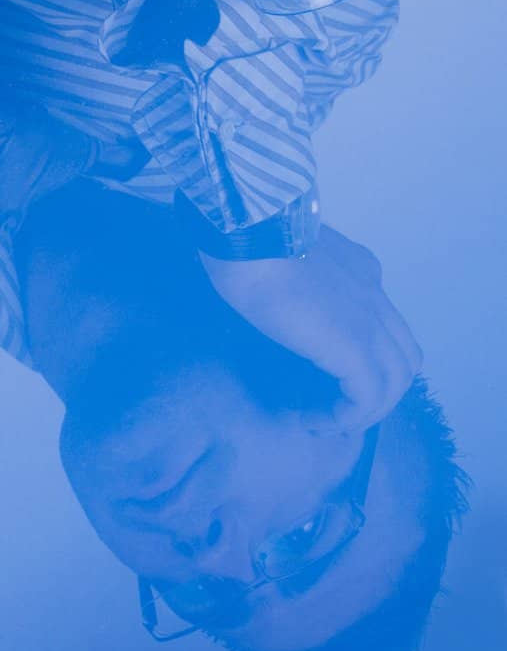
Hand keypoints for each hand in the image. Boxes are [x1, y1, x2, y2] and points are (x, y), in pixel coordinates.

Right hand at [200, 225, 422, 432]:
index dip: (363, 355)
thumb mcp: (282, 254)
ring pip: (396, 381)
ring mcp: (370, 321)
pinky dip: (347, 416)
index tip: (324, 371)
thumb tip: (272, 296)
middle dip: (375, 388)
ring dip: (364, 409)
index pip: (382, 323)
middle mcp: (375, 293)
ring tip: (323, 417)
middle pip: (402, 357)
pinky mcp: (356, 348)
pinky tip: (315, 418)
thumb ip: (295, 273)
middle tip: (333, 402)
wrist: (250, 233)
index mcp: (359, 269)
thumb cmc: (249, 238)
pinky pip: (369, 398)